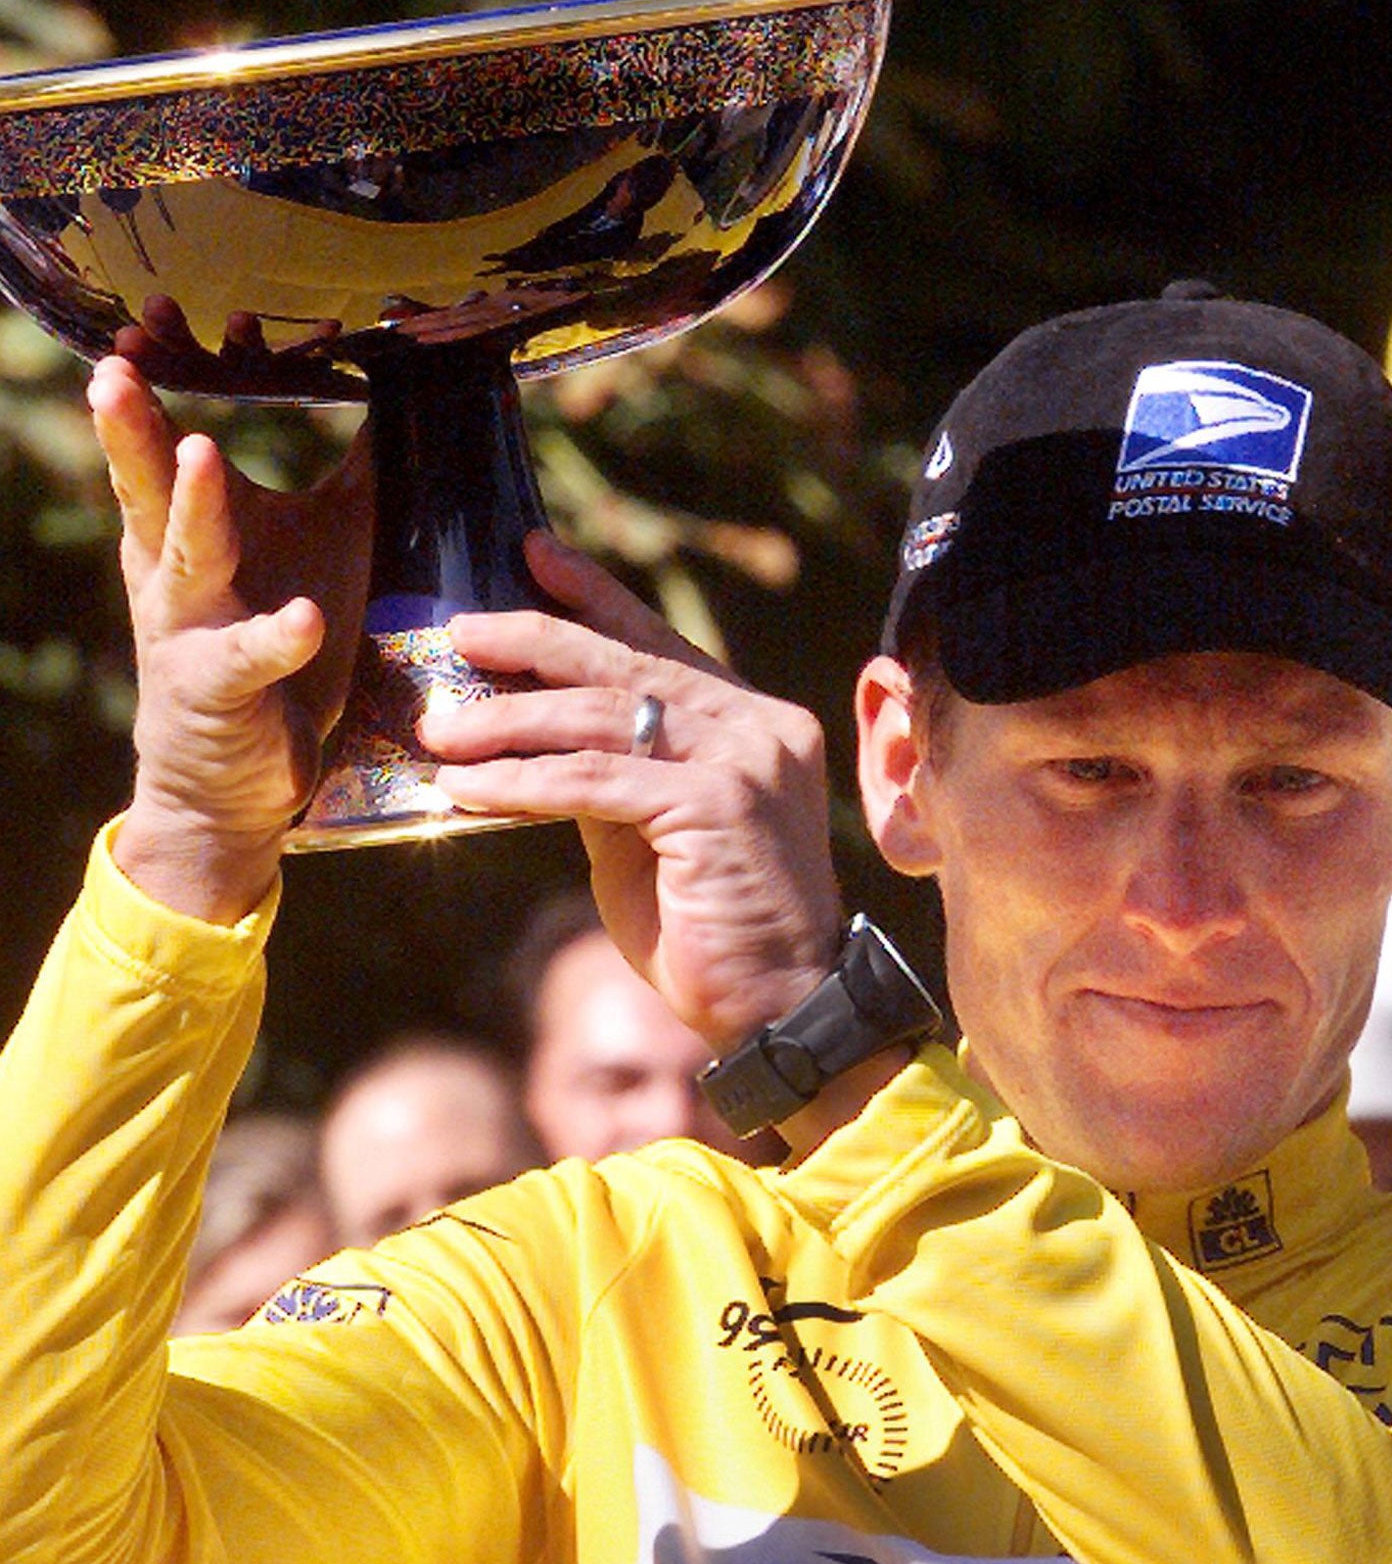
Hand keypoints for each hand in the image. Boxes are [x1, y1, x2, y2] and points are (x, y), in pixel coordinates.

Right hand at [91, 356, 372, 921]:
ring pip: (185, 561)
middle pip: (145, 487)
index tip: (155, 315)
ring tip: (203, 452)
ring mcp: (190, 632)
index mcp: (188, 530)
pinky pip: (248, 660)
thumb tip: (404, 397)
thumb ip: (348, 478)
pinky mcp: (221, 692)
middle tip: (115, 368)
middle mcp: (173, 573)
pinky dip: (274, 638)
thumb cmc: (275, 654)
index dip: (158, 381)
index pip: (162, 441)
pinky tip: (301, 618)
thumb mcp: (314, 552)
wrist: (229, 783)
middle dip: (131, 429)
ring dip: (193, 508)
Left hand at [419, 533, 845, 1053]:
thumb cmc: (709, 929)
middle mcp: (758, 727)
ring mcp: (744, 762)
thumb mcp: (648, 834)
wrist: (777, 1007)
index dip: (594, 597)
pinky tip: (466, 790)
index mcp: (752, 722)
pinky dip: (522, 782)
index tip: (532, 556)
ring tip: (441, 728)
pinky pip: (596, 782)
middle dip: (535, 640)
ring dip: (509, 720)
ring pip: (604, 719)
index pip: (660, 645)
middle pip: (627, 664)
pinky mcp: (717, 806)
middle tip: (462, 629)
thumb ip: (609, 776)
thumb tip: (533, 737)